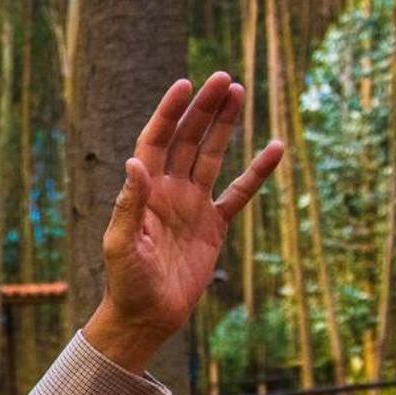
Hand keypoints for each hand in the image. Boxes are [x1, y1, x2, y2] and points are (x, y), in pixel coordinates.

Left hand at [82, 73, 284, 373]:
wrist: (147, 316)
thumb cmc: (126, 283)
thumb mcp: (121, 244)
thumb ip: (129, 204)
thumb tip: (135, 163)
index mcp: (144, 191)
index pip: (156, 141)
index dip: (169, 113)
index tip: (184, 84)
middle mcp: (168, 191)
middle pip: (187, 140)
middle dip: (203, 109)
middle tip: (223, 78)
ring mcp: (192, 205)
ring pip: (211, 156)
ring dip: (224, 126)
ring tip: (239, 92)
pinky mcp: (214, 225)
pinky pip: (240, 193)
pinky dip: (257, 172)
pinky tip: (275, 147)